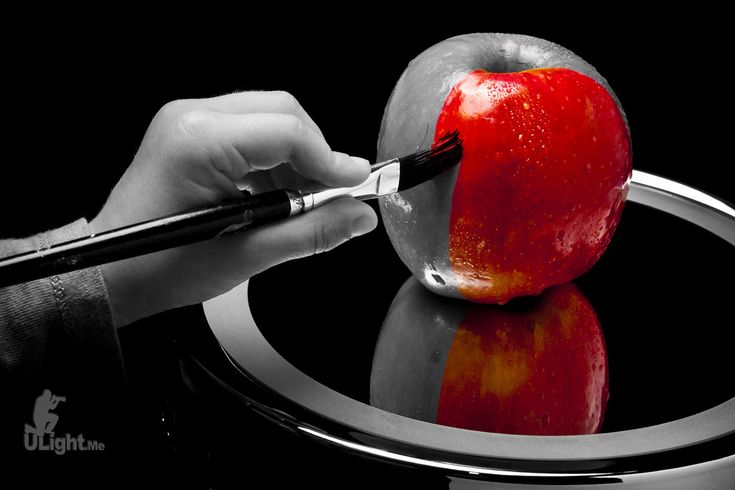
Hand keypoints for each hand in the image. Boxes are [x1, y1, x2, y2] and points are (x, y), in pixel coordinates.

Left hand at [90, 91, 376, 326]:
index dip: (331, 161)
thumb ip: (310, 232)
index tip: (357, 187)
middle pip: (283, 113)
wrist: (111, 274)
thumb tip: (358, 217)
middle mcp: (192, 119)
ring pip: (269, 120)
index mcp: (200, 142)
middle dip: (315, 155)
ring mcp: (188, 121)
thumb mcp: (246, 255)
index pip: (289, 133)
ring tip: (301, 204)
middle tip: (332, 197)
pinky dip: (274, 162)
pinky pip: (249, 132)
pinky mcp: (190, 132)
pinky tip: (275, 197)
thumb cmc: (159, 267)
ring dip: (295, 160)